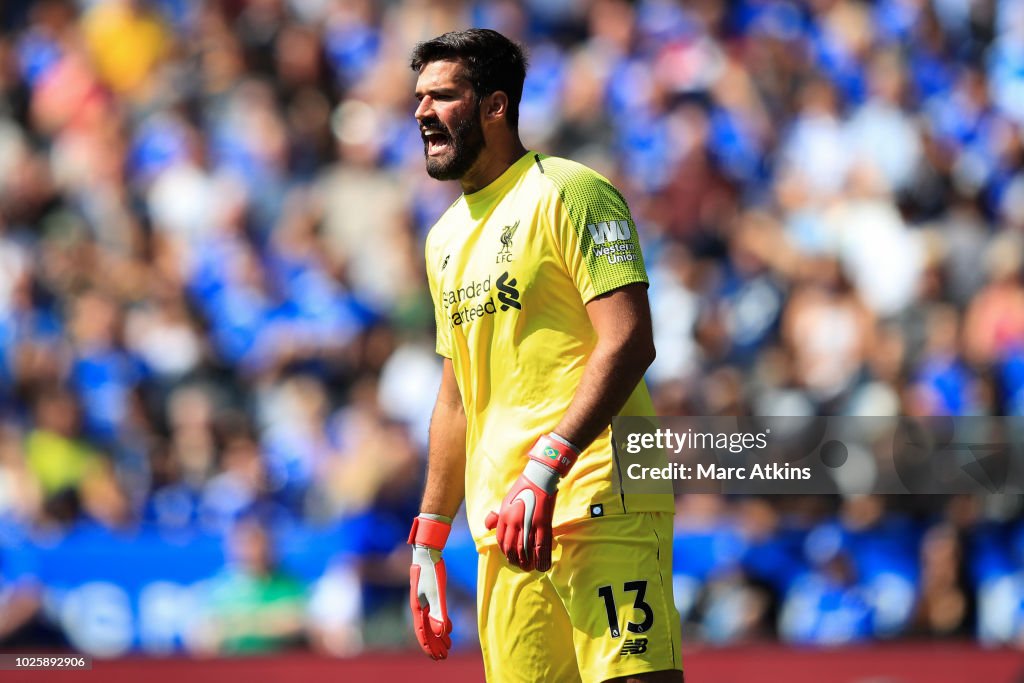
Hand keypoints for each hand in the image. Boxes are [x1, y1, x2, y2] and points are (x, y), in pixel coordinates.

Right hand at [408, 515, 452, 659]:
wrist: (427, 552)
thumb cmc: (431, 571)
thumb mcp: (437, 593)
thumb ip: (439, 613)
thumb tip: (441, 633)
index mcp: (418, 608)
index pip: (423, 633)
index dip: (430, 647)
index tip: (437, 658)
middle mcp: (419, 607)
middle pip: (426, 631)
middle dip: (435, 645)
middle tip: (444, 657)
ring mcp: (423, 601)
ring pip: (430, 624)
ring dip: (439, 637)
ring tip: (448, 646)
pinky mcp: (430, 595)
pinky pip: (434, 614)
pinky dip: (441, 624)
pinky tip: (449, 629)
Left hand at [484, 434, 578, 571]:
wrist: (539, 478)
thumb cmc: (522, 488)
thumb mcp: (505, 501)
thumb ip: (497, 516)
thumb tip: (487, 526)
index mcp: (505, 516)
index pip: (501, 540)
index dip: (505, 551)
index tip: (509, 557)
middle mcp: (515, 522)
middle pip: (513, 548)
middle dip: (515, 560)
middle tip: (520, 565)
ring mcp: (529, 524)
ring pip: (526, 550)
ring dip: (527, 562)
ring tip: (529, 568)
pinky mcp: (543, 524)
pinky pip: (541, 546)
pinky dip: (541, 558)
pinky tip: (542, 565)